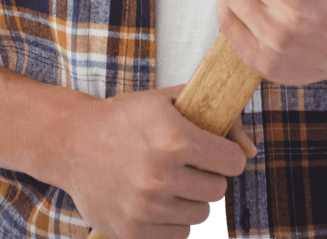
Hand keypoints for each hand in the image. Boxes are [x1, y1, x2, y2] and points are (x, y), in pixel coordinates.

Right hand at [59, 83, 255, 238]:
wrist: (74, 142)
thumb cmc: (127, 118)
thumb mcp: (169, 102)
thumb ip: (217, 118)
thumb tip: (252, 151)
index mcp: (175, 138)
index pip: (233, 162)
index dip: (227, 155)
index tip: (216, 152)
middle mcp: (162, 175)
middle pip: (218, 190)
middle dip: (208, 176)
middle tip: (187, 164)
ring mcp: (146, 207)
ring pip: (200, 214)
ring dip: (190, 199)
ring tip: (168, 180)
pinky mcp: (132, 232)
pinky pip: (178, 236)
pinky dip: (172, 221)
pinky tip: (156, 200)